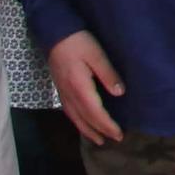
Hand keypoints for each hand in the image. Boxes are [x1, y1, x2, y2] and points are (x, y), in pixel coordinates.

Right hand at [50, 30, 126, 144]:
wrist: (55, 34)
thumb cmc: (78, 42)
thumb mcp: (97, 54)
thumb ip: (108, 74)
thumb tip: (119, 93)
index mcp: (79, 87)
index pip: (95, 112)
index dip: (107, 125)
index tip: (119, 134)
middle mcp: (69, 94)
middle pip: (85, 118)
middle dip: (100, 131)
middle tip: (115, 140)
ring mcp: (63, 93)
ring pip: (75, 118)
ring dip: (87, 130)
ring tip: (99, 140)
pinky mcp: (60, 89)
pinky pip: (69, 112)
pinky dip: (77, 122)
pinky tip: (83, 123)